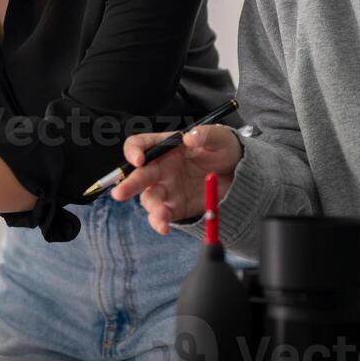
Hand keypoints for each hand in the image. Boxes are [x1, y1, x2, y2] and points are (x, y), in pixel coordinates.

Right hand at [110, 124, 243, 234]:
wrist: (239, 175)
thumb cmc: (224, 149)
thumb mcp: (220, 136)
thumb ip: (205, 134)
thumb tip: (189, 137)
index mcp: (165, 146)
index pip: (139, 145)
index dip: (133, 151)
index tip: (139, 159)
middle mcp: (160, 167)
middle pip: (138, 175)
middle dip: (128, 184)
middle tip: (120, 193)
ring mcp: (166, 188)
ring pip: (149, 198)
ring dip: (152, 207)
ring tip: (160, 215)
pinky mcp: (175, 207)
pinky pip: (162, 215)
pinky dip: (160, 221)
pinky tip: (164, 226)